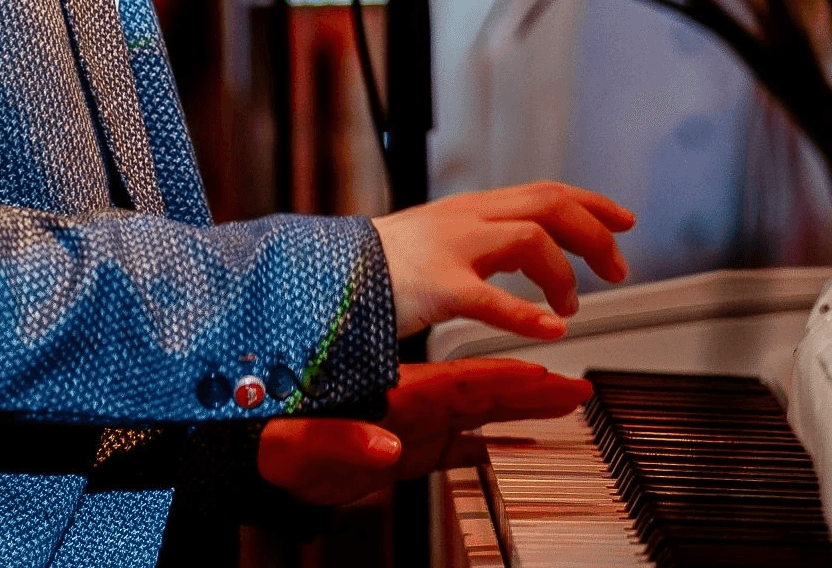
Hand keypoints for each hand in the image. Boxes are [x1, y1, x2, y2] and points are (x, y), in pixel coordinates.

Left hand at [258, 360, 592, 507]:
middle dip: (533, 386)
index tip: (547, 372)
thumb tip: (384, 445)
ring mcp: (414, 424)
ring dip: (524, 406)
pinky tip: (525, 440)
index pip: (462, 382)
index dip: (508, 377)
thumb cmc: (272, 447)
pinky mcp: (408, 448)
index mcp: (392, 396)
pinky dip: (499, 439)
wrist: (254, 460)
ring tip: (566, 402)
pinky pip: (465, 441)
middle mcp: (411, 404)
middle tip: (577, 386)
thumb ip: (343, 439)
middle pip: (484, 389)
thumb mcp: (300, 442)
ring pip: (481, 410)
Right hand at [372, 181, 634, 339]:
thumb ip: (484, 238)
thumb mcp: (442, 238)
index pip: (546, 192)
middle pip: (549, 205)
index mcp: (473, 209)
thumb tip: (531, 246)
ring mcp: (452, 248)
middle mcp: (468, 219)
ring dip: (563, 275)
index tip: (623, 221)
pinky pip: (491, 297)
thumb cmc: (384, 266)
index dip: (591, 204)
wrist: (330, 275)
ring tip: (569, 306)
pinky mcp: (437, 286)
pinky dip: (527, 314)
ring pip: (530, 240)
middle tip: (617, 269)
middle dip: (594, 234)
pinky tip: (550, 329)